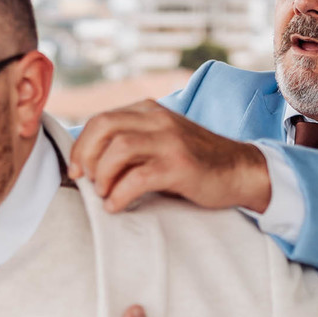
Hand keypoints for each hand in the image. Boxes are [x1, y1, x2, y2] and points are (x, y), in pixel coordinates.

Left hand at [69, 99, 271, 213]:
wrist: (241, 170)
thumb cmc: (195, 162)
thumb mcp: (161, 141)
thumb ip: (132, 142)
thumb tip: (88, 163)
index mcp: (149, 111)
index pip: (101, 120)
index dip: (81, 146)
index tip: (76, 169)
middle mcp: (158, 120)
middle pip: (103, 127)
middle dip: (85, 156)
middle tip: (86, 181)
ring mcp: (170, 141)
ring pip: (118, 148)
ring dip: (102, 174)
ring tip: (104, 193)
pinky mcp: (180, 166)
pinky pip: (138, 177)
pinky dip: (120, 194)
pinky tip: (117, 205)